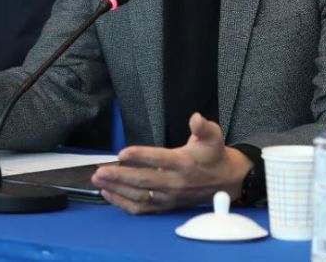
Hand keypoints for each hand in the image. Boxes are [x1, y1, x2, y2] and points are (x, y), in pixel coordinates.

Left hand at [91, 113, 252, 213]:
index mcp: (184, 163)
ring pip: (139, 196)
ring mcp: (169, 197)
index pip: (159, 159)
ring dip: (117, 189)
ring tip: (99, 180)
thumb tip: (196, 118)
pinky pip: (142, 208)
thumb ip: (203, 127)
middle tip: (100, 170)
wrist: (226, 181)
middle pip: (144, 180)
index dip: (140, 156)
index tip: (122, 153)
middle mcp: (175, 182)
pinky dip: (123, 203)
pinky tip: (108, 194)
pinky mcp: (166, 206)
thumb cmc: (213, 155)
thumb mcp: (213, 136)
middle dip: (120, 176)